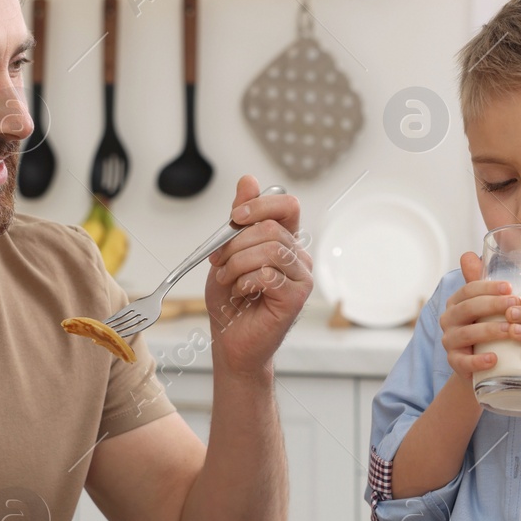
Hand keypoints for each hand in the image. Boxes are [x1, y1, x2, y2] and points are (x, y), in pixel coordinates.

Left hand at [205, 175, 311, 374]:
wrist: (229, 340)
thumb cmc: (230, 300)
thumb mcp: (226, 252)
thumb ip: (238, 220)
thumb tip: (249, 180)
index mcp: (285, 241)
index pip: (287, 205)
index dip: (259, 205)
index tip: (233, 218)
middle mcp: (298, 257)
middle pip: (270, 228)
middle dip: (234, 243)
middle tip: (218, 262)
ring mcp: (301, 278)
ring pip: (269, 250)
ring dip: (236, 264)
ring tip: (227, 280)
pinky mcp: (296, 298)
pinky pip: (268, 275)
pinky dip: (245, 282)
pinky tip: (241, 293)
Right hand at [438, 251, 517, 376]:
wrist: (484, 368)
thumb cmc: (490, 330)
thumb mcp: (491, 307)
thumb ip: (486, 283)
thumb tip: (471, 254)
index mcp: (457, 302)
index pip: (469, 290)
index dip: (488, 287)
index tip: (510, 288)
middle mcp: (449, 320)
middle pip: (468, 308)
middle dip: (493, 305)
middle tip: (516, 305)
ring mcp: (450, 342)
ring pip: (467, 333)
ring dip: (490, 330)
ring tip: (511, 330)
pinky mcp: (455, 364)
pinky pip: (463, 362)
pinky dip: (478, 361)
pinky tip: (494, 359)